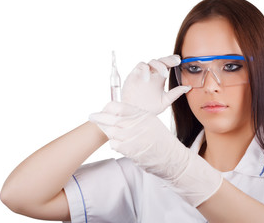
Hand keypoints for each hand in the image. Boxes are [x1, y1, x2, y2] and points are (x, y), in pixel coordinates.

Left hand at [89, 101, 222, 206]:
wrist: (171, 157)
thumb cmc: (161, 139)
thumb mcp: (150, 122)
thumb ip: (135, 116)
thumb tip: (117, 113)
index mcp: (142, 115)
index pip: (120, 107)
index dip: (108, 107)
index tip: (103, 109)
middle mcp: (137, 124)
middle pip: (112, 119)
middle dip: (99, 117)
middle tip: (92, 116)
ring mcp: (134, 137)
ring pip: (111, 132)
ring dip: (108, 132)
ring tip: (108, 131)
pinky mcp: (131, 150)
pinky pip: (114, 144)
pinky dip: (114, 144)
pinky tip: (119, 143)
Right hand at [121, 55, 190, 113]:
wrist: (136, 114)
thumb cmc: (149, 108)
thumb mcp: (165, 101)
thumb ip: (175, 93)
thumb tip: (188, 87)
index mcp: (160, 79)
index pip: (167, 65)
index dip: (173, 61)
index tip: (180, 61)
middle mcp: (152, 74)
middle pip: (161, 61)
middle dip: (169, 59)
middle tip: (176, 61)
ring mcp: (143, 73)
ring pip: (152, 62)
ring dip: (159, 65)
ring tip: (164, 74)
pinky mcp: (134, 75)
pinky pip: (141, 66)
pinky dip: (145, 70)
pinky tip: (148, 78)